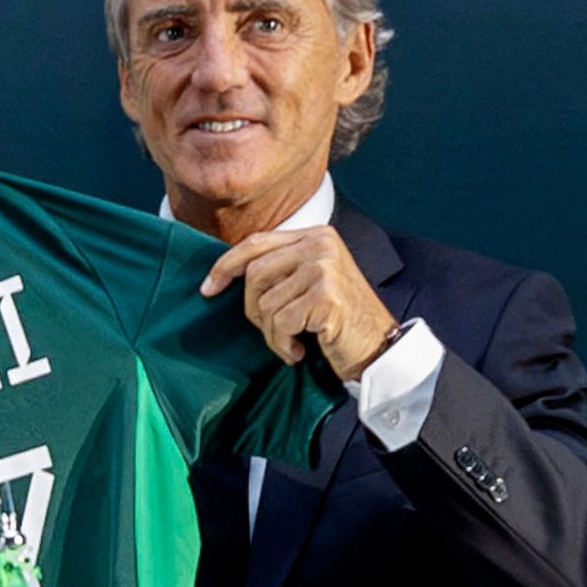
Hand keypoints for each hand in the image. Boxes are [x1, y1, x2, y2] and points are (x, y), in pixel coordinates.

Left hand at [199, 225, 396, 379]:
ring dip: (272, 333)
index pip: (256, 243)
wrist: (379, 348)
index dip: (225, 265)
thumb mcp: (310, 282)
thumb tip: (227, 273)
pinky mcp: (325, 296)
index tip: (208, 288)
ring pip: (266, 302)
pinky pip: (281, 322)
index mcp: (315, 235)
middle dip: (254, 309)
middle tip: (272, 330)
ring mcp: (324, 268)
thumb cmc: (339, 320)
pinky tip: (300, 350)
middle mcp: (320, 245)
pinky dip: (283, 344)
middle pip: (254, 273)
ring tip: (292, 342)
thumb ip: (281, 269)